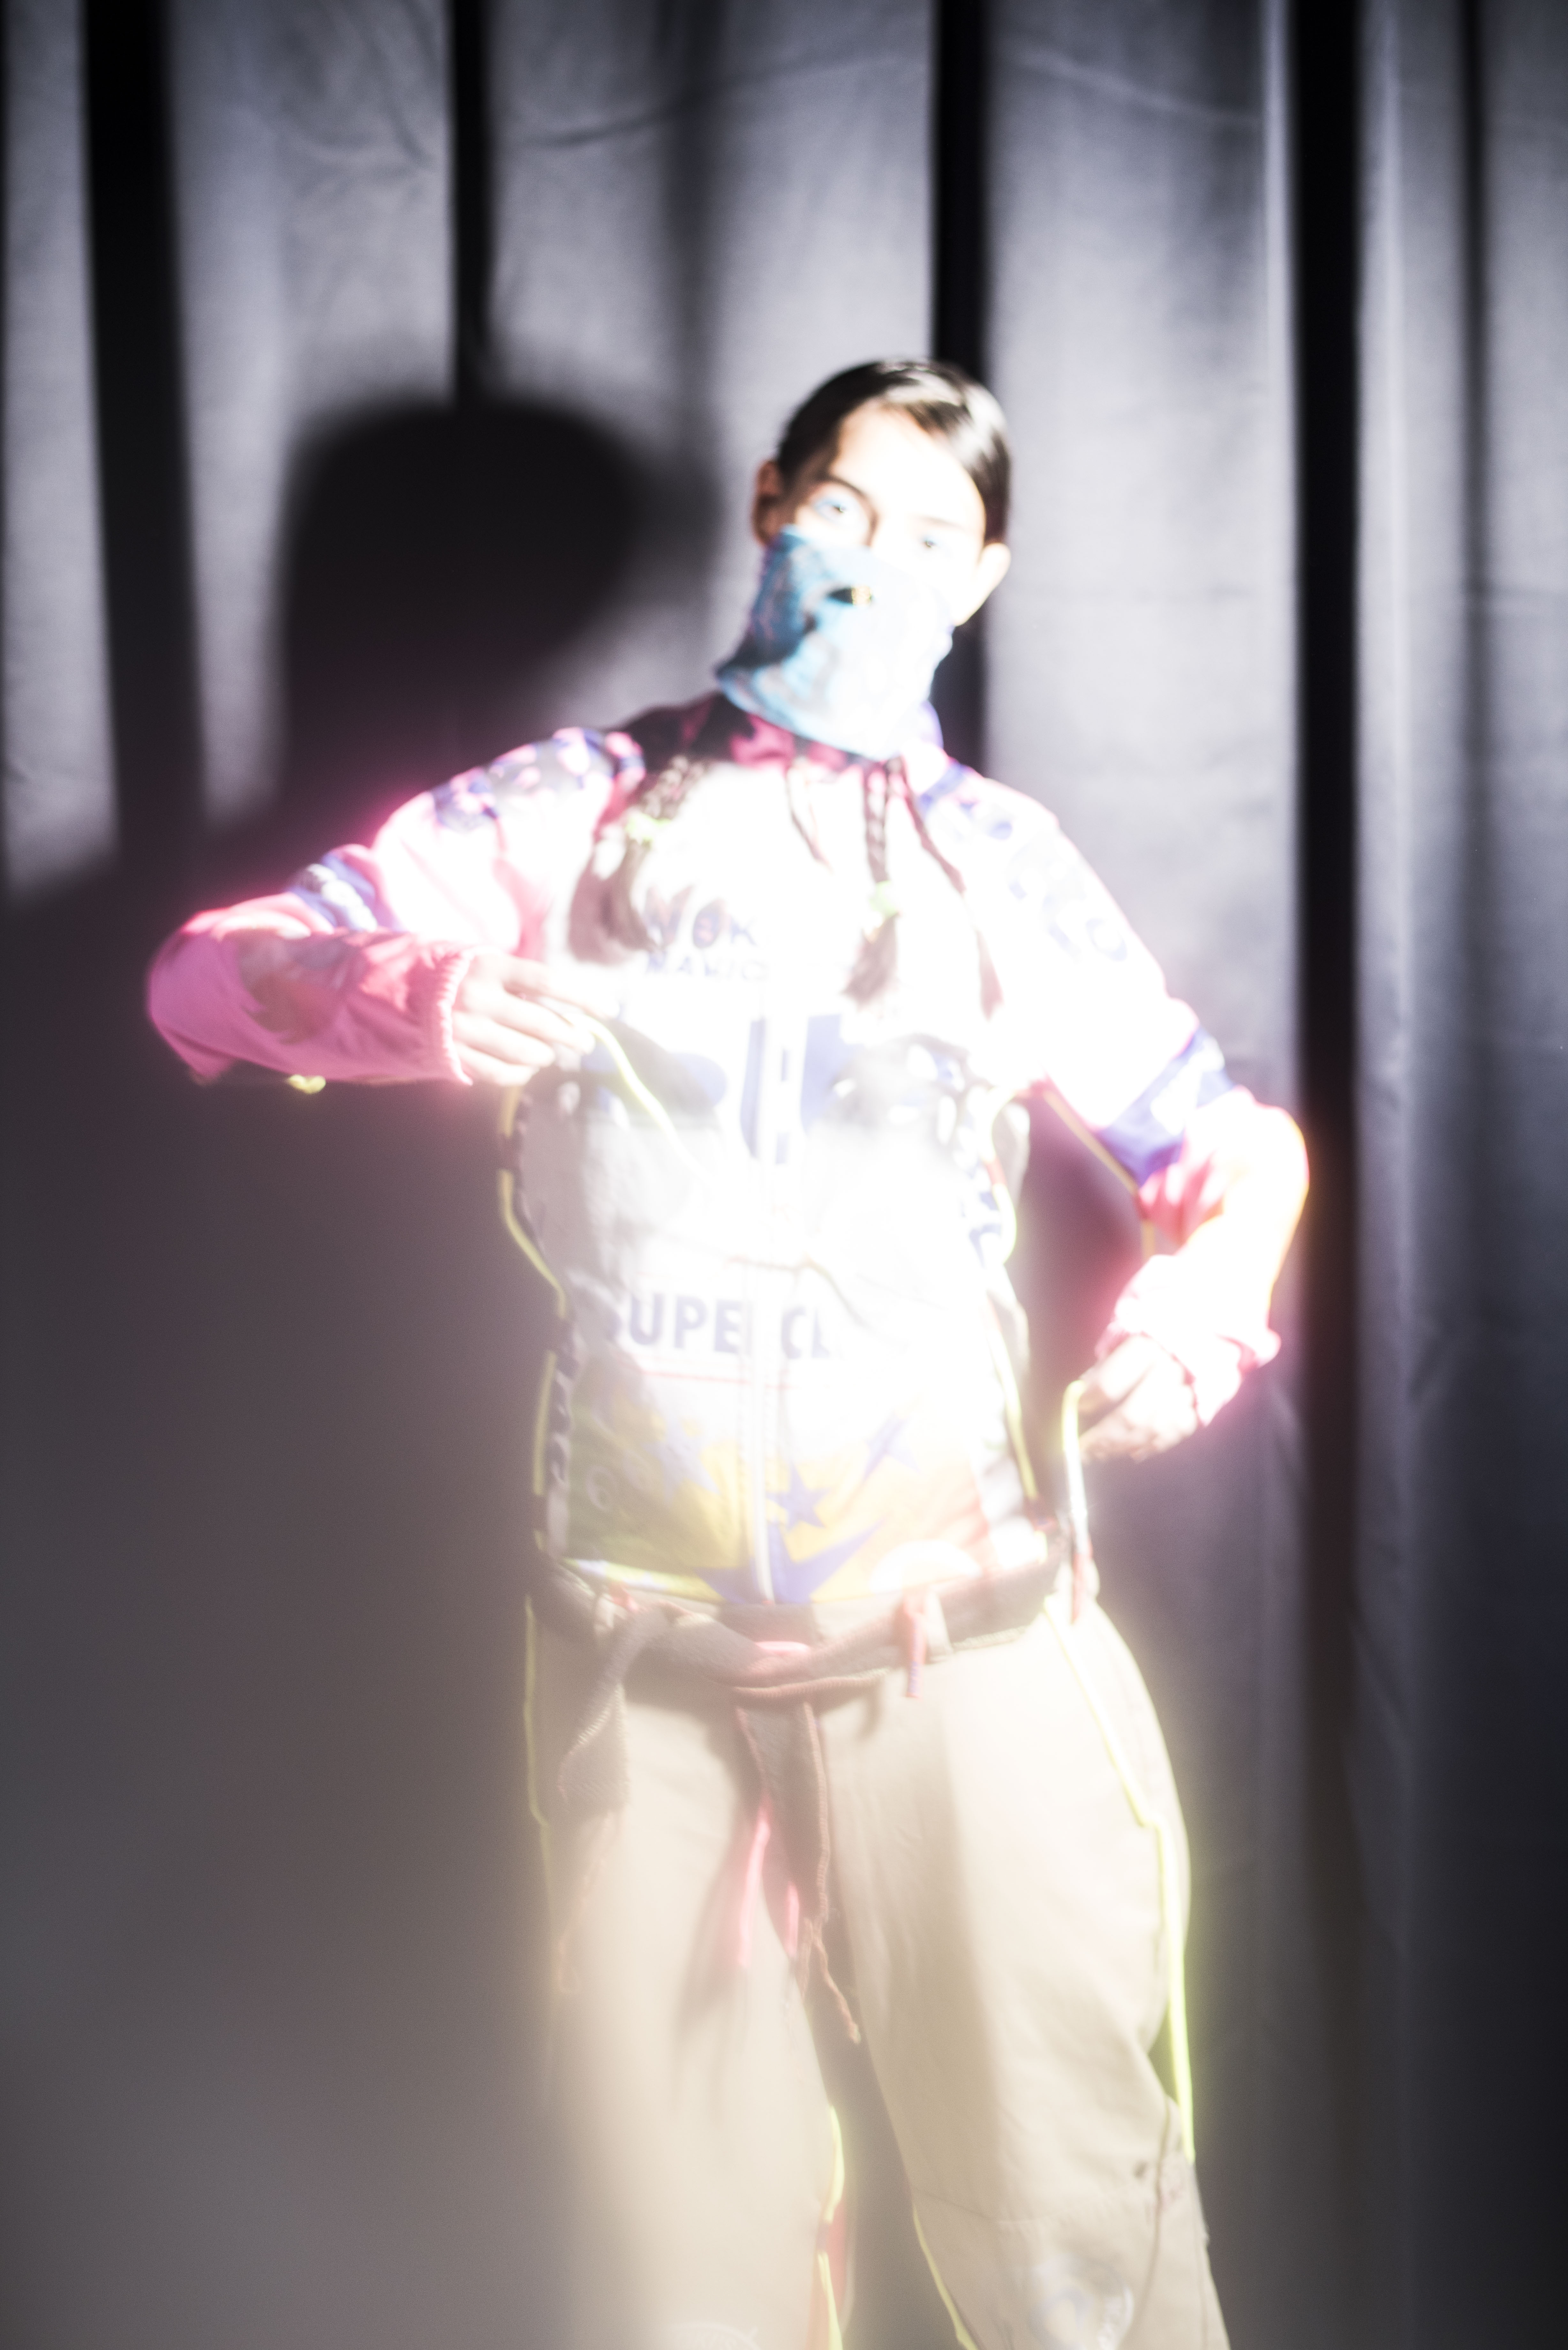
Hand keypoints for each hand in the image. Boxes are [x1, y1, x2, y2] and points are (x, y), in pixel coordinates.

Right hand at [450, 954, 606, 1084]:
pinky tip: (528, 1067)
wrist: (407, 993)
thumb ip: (526, 983)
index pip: (547, 982)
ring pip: (525, 1052)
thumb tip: (573, 1009)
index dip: (582, 997)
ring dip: (546, 1055)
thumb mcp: (491, 966)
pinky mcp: (455, 1055)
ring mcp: (464, 1029)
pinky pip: (501, 1074)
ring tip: (550, 1053)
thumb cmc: (464, 979)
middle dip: (571, 1035)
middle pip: (541, 1022)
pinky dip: (521, 1074)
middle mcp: (477, 997)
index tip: (609, 1010)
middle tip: (584, 1041)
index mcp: (490, 967)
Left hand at [1074, 1336, 1198, 1462]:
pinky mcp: (1204, 1406)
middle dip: (1104, 1437)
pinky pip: (1176, 1433)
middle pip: (1131, 1416)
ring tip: (1101, 1452)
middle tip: (1083, 1448)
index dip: (1092, 1401)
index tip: (1077, 1409)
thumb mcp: (1124, 1334)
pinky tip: (1132, 1450)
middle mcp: (1169, 1369)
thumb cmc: (1153, 1332)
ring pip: (1151, 1430)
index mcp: (1146, 1347)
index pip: (1110, 1384)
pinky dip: (1153, 1445)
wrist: (1206, 1329)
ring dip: (1123, 1446)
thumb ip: (1104, 1364)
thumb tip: (1081, 1393)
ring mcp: (1189, 1390)